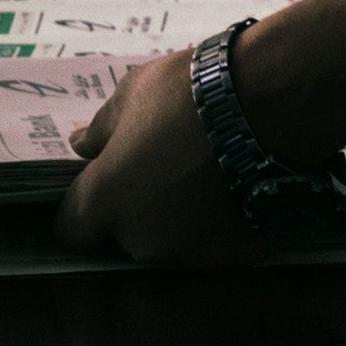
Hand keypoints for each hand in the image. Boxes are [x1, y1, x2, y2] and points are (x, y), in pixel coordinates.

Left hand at [56, 48, 269, 265]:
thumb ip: (99, 129)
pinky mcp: (235, 253)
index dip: (80, 210)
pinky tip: (235, 186)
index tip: (98, 184)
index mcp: (106, 200)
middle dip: (136, 207)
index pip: (70, 231)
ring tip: (205, 172)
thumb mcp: (133, 93)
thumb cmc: (192, 92)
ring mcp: (192, 251)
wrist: (274, 102)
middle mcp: (142, 238)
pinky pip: (214, 242)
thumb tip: (81, 145)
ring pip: (172, 241)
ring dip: (178, 217)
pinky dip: (218, 222)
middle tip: (162, 164)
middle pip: (126, 236)